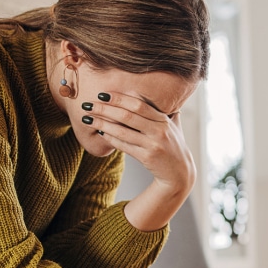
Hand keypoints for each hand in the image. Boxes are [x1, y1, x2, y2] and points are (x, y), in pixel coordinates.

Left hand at [84, 92, 196, 229]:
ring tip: (88, 119)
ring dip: (102, 124)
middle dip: (105, 108)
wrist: (180, 173)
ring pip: (123, 131)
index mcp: (164, 120)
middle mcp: (160, 130)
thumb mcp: (174, 127)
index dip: (119, 97)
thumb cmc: (174, 147)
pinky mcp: (147, 158)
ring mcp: (154, 145)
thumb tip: (164, 94)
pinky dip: (111, 138)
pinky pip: (124, 146)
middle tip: (89, 104)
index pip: (138, 104)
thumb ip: (167, 111)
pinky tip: (100, 133)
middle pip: (127, 115)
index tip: (102, 94)